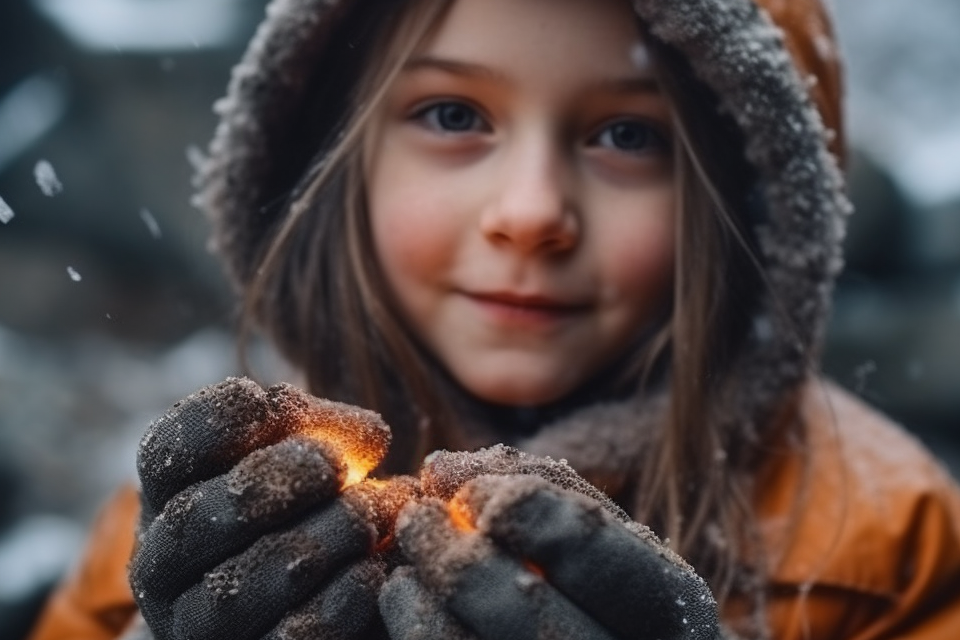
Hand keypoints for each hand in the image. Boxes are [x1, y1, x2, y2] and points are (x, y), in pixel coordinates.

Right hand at [129, 377, 416, 639]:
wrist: (304, 596)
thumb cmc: (304, 502)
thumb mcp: (302, 454)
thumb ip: (325, 432)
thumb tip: (371, 437)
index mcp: (170, 489)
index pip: (169, 449)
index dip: (213, 421)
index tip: (262, 403)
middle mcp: (164, 560)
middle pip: (195, 520)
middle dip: (269, 484)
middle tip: (332, 466)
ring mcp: (194, 623)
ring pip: (234, 589)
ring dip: (311, 544)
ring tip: (366, 516)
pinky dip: (334, 603)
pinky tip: (372, 571)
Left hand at [379, 447, 720, 639]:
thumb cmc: (614, 594)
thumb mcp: (605, 538)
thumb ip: (539, 488)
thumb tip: (442, 470)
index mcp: (675, 614)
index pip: (595, 553)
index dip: (527, 513)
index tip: (475, 495)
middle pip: (528, 617)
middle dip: (459, 561)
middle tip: (416, 518)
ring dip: (424, 600)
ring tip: (407, 562)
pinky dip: (416, 629)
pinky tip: (408, 600)